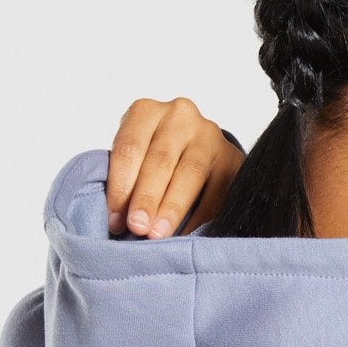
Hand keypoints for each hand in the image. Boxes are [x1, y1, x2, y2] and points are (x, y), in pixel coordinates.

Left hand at [105, 97, 243, 237]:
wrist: (194, 148)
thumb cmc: (153, 157)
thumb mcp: (134, 158)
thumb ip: (127, 181)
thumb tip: (118, 222)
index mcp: (145, 111)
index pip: (130, 147)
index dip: (121, 186)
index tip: (115, 221)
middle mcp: (179, 115)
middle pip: (161, 160)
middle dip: (147, 198)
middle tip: (138, 228)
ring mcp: (208, 134)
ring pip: (190, 173)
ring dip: (173, 207)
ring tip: (158, 234)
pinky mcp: (231, 157)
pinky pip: (216, 190)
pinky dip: (199, 216)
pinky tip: (183, 235)